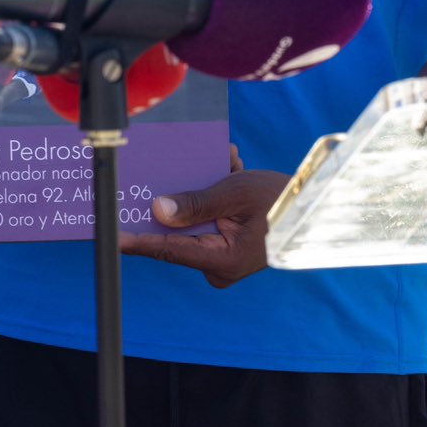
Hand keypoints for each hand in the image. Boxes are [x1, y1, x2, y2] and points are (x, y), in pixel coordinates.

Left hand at [119, 155, 287, 289]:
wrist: (318, 208)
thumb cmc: (282, 200)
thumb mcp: (236, 194)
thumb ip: (196, 202)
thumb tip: (157, 210)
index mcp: (221, 260)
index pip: (168, 250)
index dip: (136, 241)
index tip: (109, 236)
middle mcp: (218, 265)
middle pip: (180, 231)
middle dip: (181, 196)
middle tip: (171, 165)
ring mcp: (223, 258)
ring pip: (196, 220)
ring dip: (206, 189)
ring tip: (226, 161)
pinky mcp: (228, 246)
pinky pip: (211, 218)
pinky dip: (218, 193)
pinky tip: (231, 165)